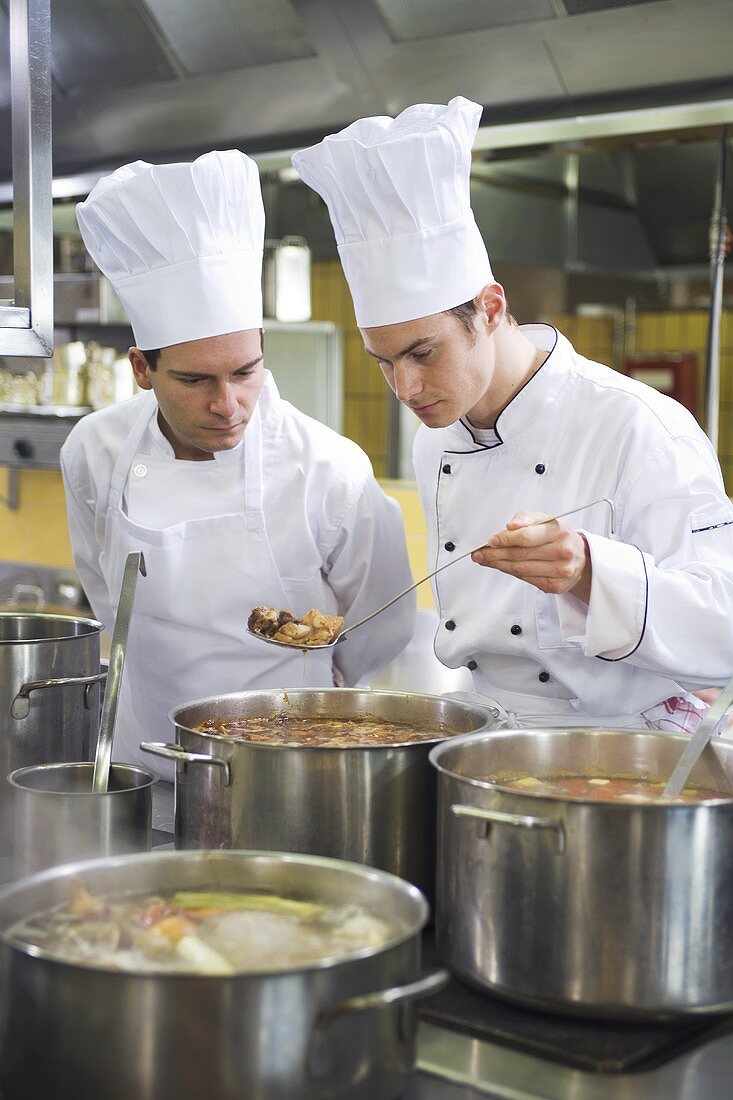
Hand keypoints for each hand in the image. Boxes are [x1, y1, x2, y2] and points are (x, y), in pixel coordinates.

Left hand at [471, 510, 591, 602]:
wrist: (580, 557)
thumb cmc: (556, 536)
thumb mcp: (544, 519)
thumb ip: (525, 518)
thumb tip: (510, 526)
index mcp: (559, 530)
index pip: (526, 537)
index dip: (505, 539)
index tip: (490, 541)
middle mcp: (563, 551)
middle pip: (520, 555)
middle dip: (495, 554)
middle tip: (479, 553)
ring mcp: (561, 570)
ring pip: (521, 569)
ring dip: (498, 564)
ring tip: (484, 559)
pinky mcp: (556, 586)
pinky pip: (526, 580)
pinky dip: (510, 573)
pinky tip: (500, 567)